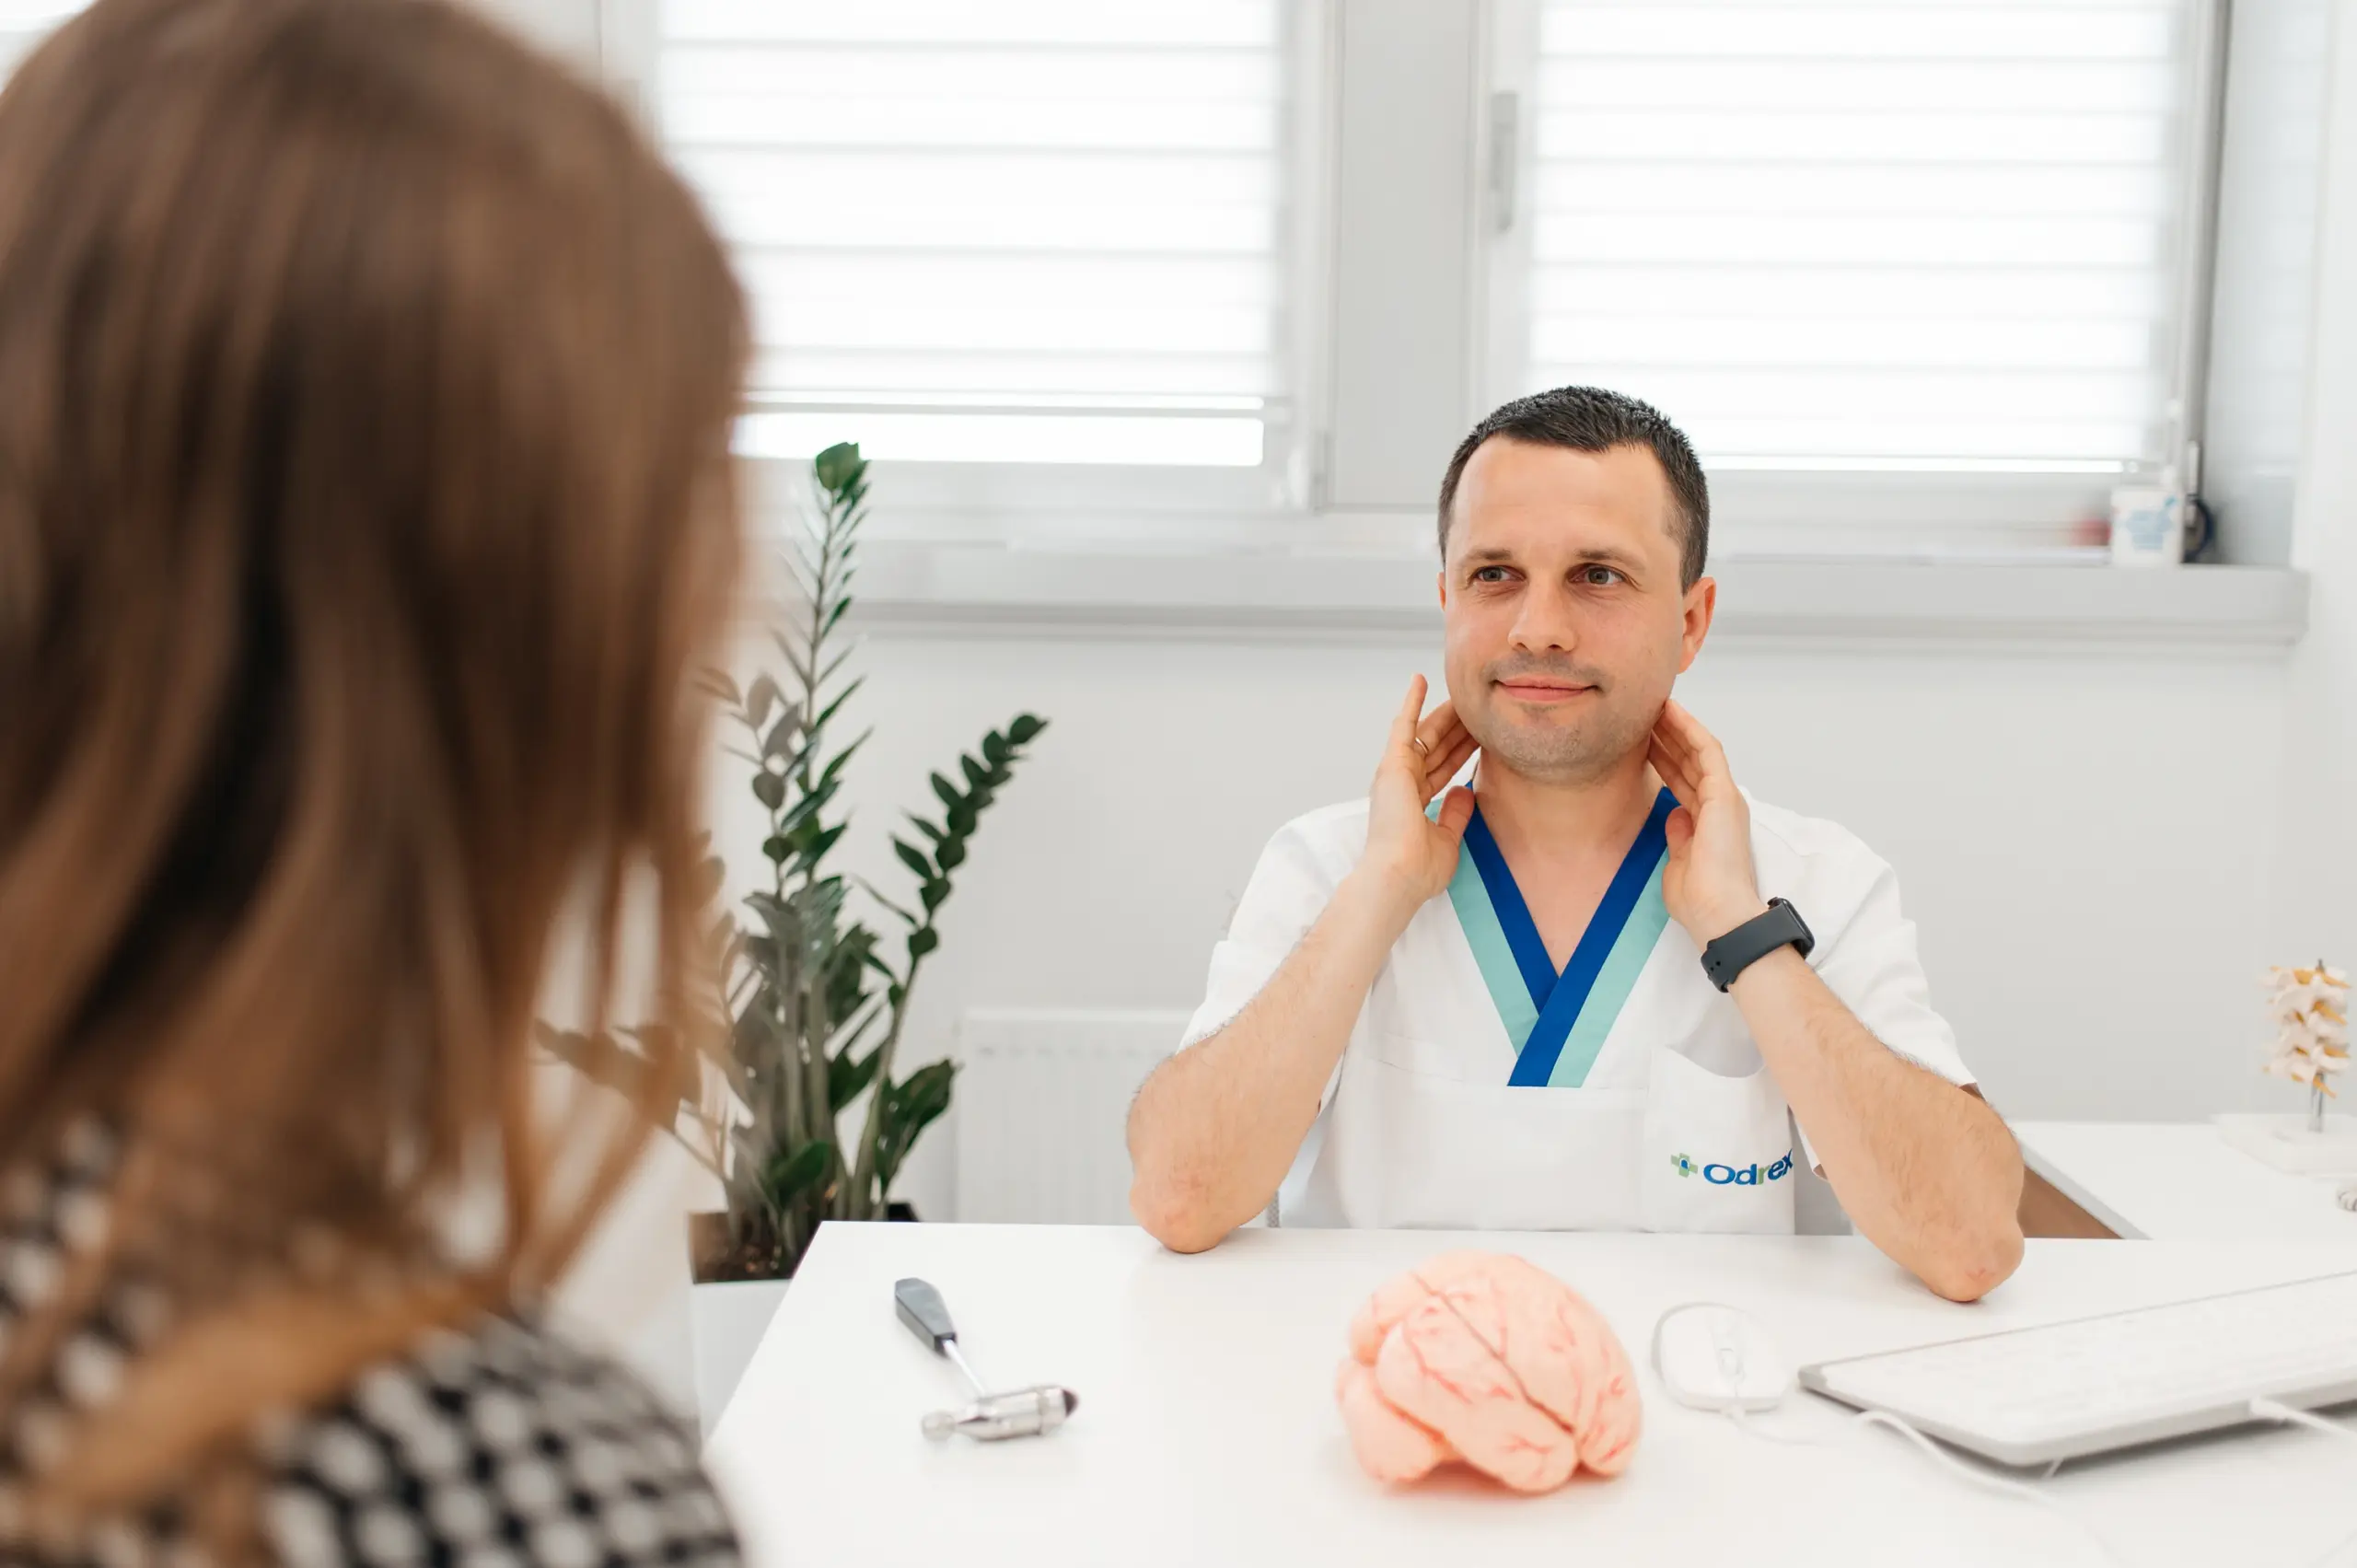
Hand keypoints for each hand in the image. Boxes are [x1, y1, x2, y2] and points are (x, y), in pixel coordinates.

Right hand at [1355, 675, 1478, 909]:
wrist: (1399, 876)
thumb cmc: (1418, 869)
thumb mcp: (1447, 839)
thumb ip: (1456, 813)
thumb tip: (1466, 790)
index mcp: (1413, 804)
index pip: (1443, 769)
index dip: (1463, 752)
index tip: (1482, 737)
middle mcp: (1403, 785)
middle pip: (1437, 748)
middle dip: (1458, 729)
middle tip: (1479, 708)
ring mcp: (1396, 773)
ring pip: (1427, 734)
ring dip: (1445, 714)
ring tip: (1464, 694)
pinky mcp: (1392, 765)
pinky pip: (1403, 726)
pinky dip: (1411, 702)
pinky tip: (1420, 680)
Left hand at [1647, 700, 1765, 943]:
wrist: (1717, 914)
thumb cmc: (1699, 899)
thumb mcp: (1679, 862)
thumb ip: (1678, 835)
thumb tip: (1674, 815)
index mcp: (1708, 822)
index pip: (1683, 781)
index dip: (1664, 758)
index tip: (1643, 740)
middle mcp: (1719, 806)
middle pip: (1689, 761)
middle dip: (1667, 736)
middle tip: (1642, 713)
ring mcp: (1724, 798)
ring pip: (1698, 750)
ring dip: (1676, 726)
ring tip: (1653, 704)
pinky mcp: (1725, 794)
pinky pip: (1707, 752)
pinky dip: (1690, 730)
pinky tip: (1672, 712)